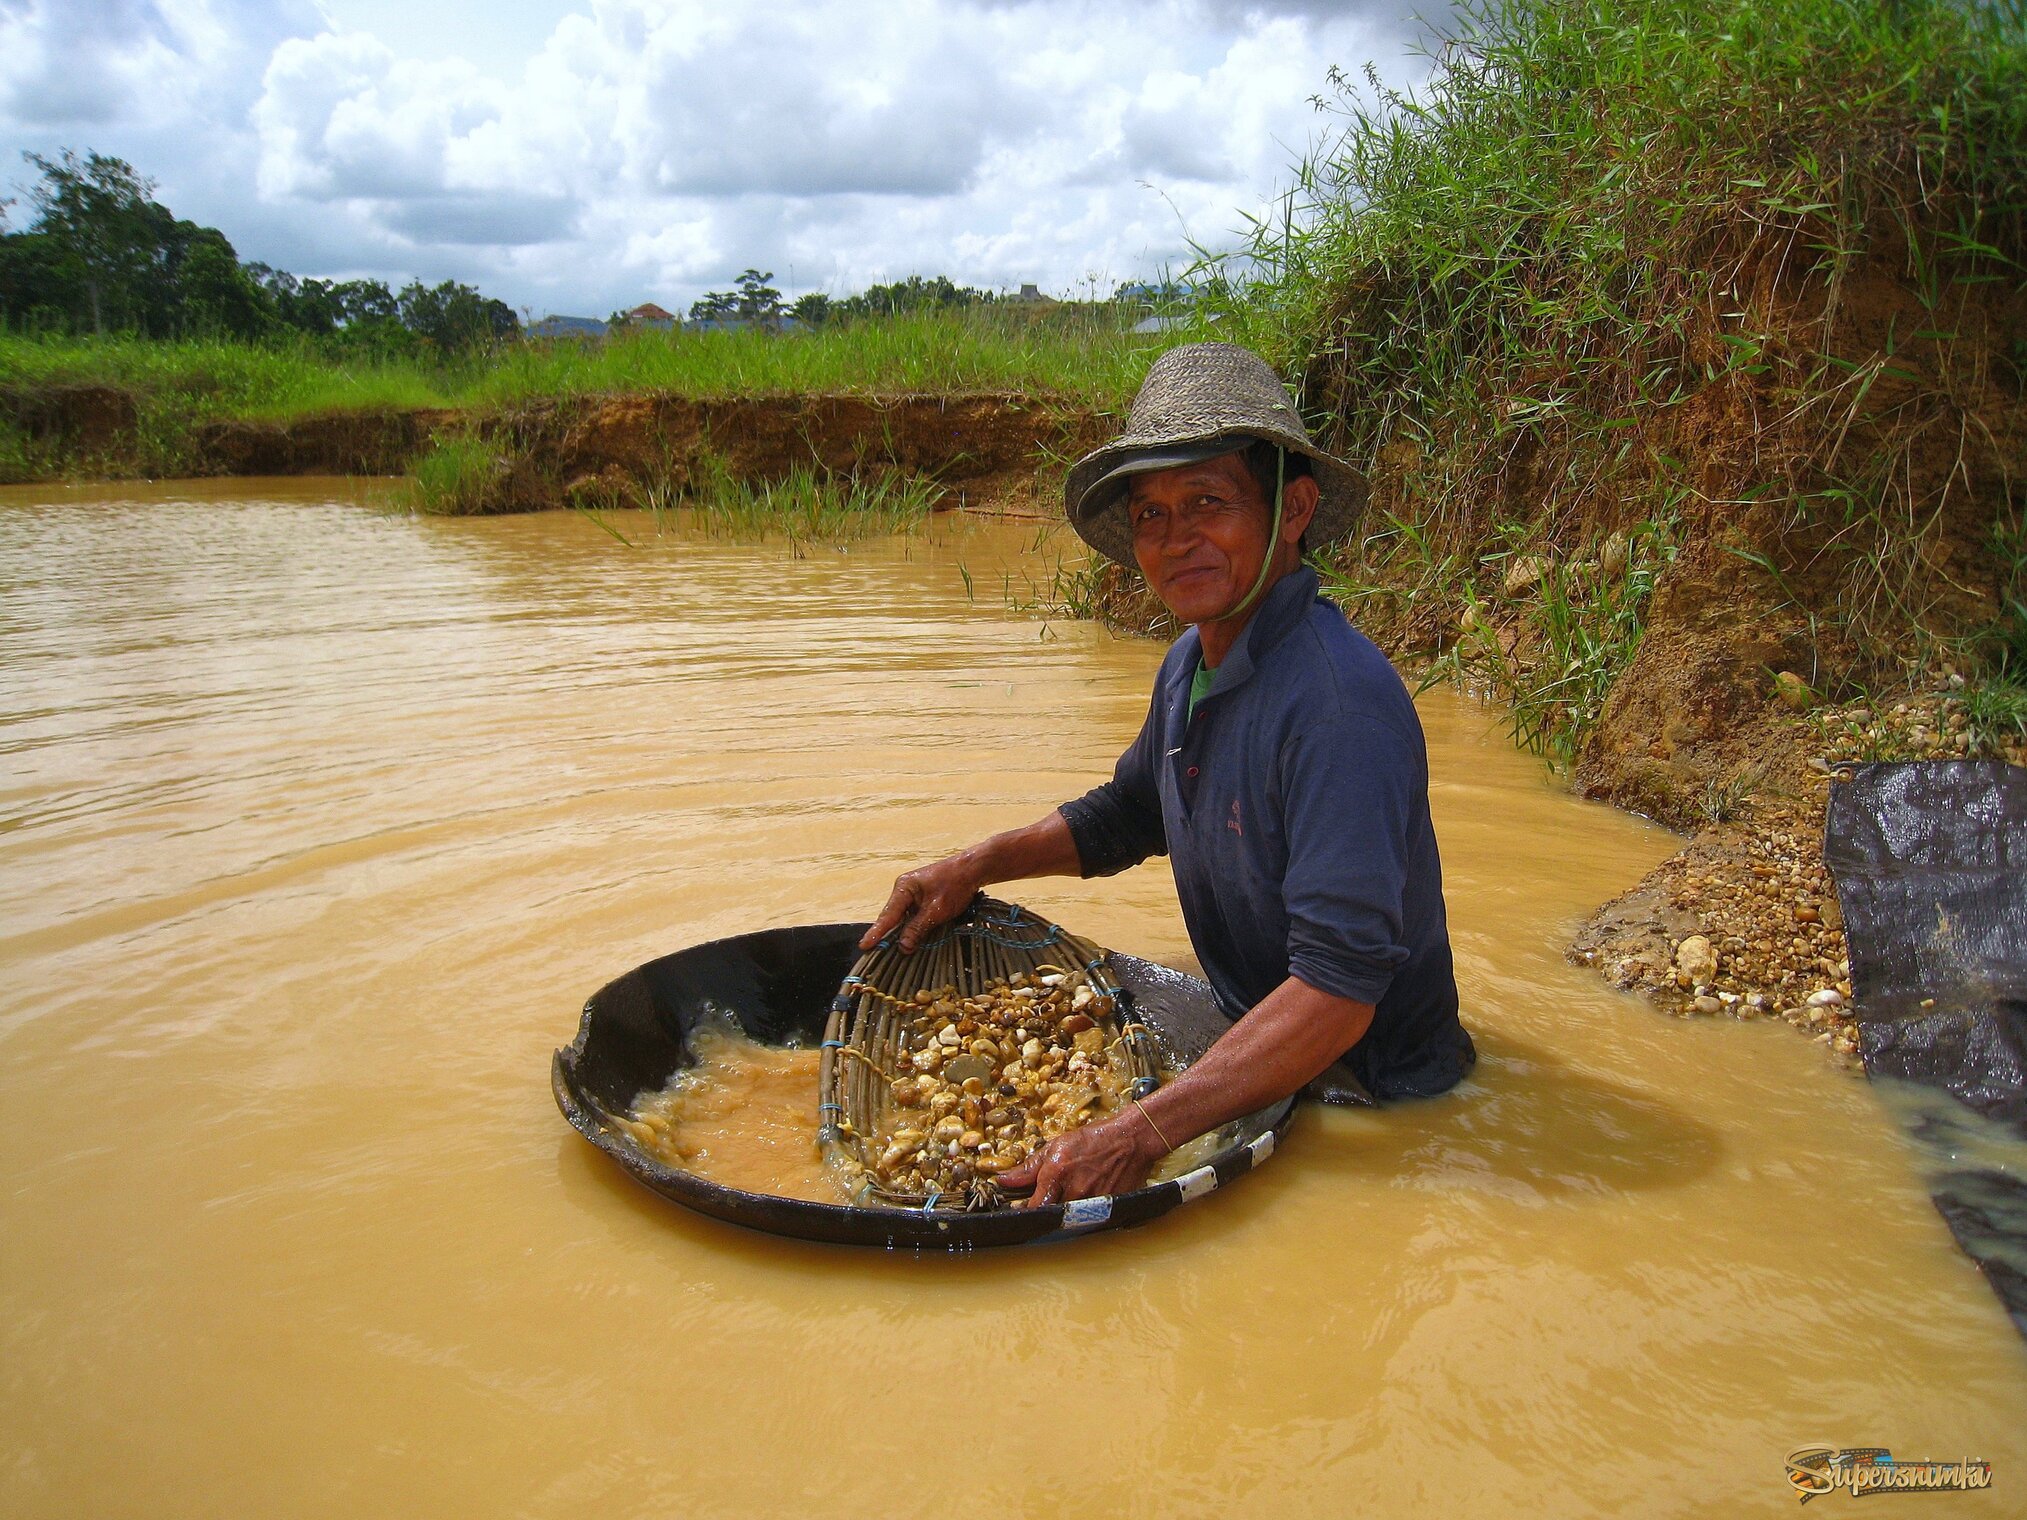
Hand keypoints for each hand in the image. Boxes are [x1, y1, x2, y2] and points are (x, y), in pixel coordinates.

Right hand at [860, 853, 983, 950]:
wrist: (973, 870)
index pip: (887, 915)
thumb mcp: (936, 910)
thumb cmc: (955, 885)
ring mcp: (914, 895)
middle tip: (875, 955)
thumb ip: (918, 928)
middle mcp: (904, 890)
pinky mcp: (923, 899)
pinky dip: (913, 928)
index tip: (864, 946)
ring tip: (890, 952)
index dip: (876, 933)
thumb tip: (902, 947)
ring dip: (902, 934)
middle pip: (893, 918)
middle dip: (887, 936)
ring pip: (904, 919)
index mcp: (904, 888)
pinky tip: (912, 941)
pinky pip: (913, 917)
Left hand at [998, 1111, 1165, 1207]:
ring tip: (1069, 1202)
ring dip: (1064, 1217)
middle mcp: (1074, 1190)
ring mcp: (1092, 1202)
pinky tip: (1085, 1203)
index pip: (1033, 1207)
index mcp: (1057, 1173)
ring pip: (1069, 1222)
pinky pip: (1088, 1221)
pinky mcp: (1108, 1209)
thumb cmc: (1092, 1140)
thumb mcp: (1056, 1146)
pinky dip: (1083, 1216)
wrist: (1130, 1140)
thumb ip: (1029, 1167)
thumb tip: (1004, 1181)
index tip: (1020, 1213)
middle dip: (1045, 1216)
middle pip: (1051, 1218)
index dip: (1024, 1214)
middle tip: (1046, 1207)